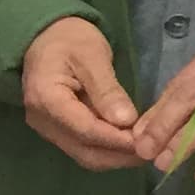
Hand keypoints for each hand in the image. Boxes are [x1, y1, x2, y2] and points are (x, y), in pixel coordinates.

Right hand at [22, 17, 140, 170]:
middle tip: (153, 148)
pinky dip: (109, 150)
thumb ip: (107, 89)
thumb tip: (126, 120)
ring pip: (86, 156)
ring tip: (145, 147)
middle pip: (85, 151)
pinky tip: (129, 142)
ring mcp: (48, 129)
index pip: (85, 130)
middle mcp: (42, 121)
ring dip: (117, 157)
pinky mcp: (58, 132)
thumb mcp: (92, 55)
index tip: (147, 140)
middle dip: (120, 155)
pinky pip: (84, 149)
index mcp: (46, 98)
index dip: (117, 139)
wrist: (47, 38)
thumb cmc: (70, 39)